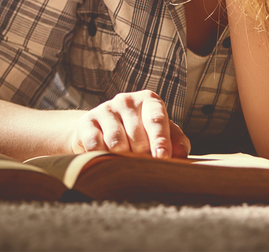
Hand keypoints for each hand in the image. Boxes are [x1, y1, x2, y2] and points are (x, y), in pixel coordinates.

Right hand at [69, 90, 189, 158]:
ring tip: (125, 164)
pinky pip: (96, 145)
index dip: (160, 140)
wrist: (102, 131)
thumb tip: (181, 155)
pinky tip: (107, 159)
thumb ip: (175, 143)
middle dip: (141, 156)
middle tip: (142, 167)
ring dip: (122, 158)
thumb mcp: (161, 135)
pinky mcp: (87, 122)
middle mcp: (126, 101)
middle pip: (137, 136)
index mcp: (149, 101)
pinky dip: (103, 157)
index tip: (162, 157)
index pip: (156, 119)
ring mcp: (105, 109)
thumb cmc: (140, 135)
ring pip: (116, 142)